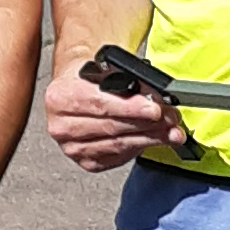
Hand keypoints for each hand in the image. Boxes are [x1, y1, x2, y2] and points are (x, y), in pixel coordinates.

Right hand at [44, 64, 188, 173]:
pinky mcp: (87, 161)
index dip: (130, 109)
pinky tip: (153, 139)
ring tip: (171, 130)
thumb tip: (157, 100)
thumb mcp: (108, 68)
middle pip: (112, 128)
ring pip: (118, 145)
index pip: (99, 105)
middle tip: (170, 118)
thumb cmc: (92, 78)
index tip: (154, 110)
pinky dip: (140, 148)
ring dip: (150, 138)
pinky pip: (119, 157)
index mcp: (59, 97)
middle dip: (147, 124)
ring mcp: (72, 147)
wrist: (78, 86)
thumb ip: (129, 82)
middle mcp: (60, 125)